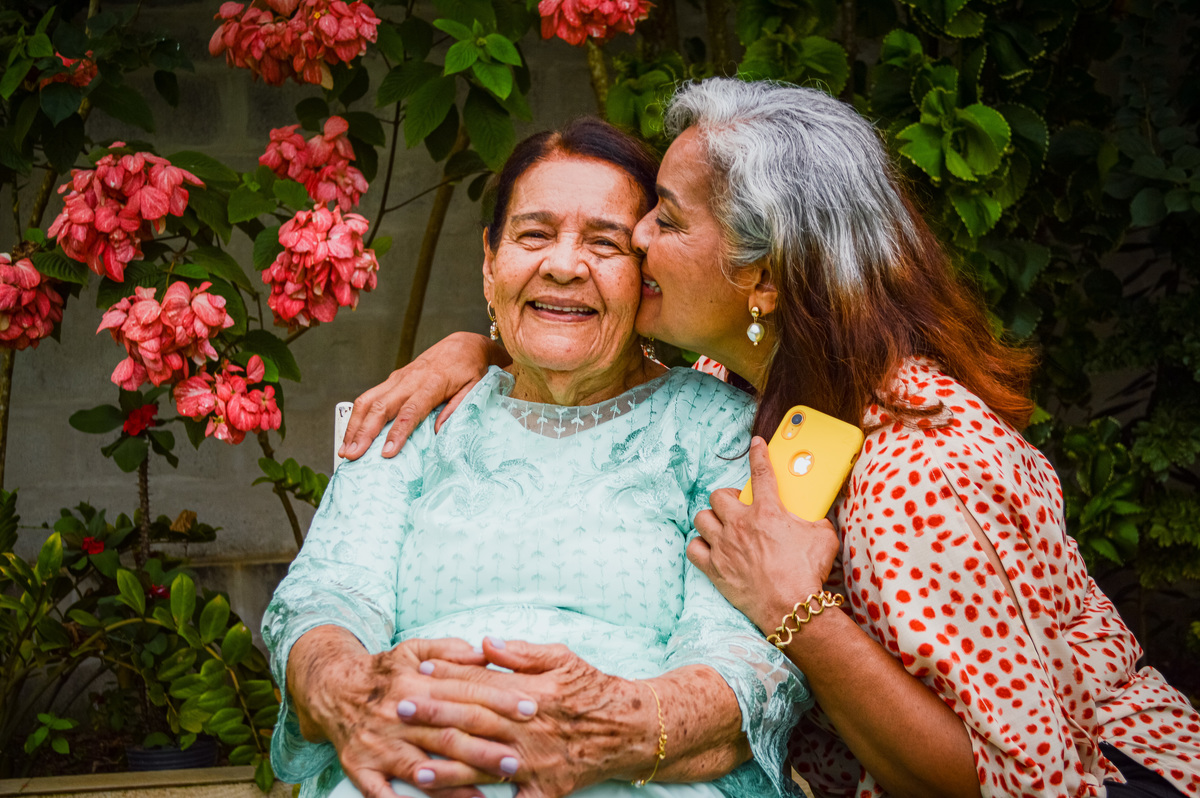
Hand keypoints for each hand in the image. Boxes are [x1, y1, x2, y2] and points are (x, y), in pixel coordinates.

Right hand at [289, 631, 536, 797]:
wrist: (332, 689)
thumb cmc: (384, 672)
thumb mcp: (414, 649)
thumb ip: (450, 650)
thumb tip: (486, 652)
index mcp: (417, 682)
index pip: (465, 693)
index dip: (499, 701)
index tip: (529, 710)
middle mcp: (399, 714)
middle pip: (448, 735)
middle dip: (485, 749)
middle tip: (517, 761)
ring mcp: (379, 745)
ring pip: (423, 767)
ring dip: (456, 784)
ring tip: (488, 793)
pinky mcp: (361, 768)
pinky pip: (383, 794)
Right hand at [339, 332, 504, 460]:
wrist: (463, 344)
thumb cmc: (471, 369)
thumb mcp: (475, 387)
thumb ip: (458, 407)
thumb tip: (439, 430)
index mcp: (432, 383)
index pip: (411, 410)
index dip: (397, 432)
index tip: (386, 452)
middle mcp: (410, 379)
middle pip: (381, 407)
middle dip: (364, 432)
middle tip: (353, 455)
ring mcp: (398, 378)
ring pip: (368, 400)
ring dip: (354, 425)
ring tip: (345, 450)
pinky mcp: (393, 379)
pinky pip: (369, 396)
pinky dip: (357, 415)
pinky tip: (351, 433)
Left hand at [394, 638, 653, 797]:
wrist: (631, 728)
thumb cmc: (594, 688)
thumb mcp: (563, 658)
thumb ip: (522, 653)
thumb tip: (484, 643)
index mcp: (534, 692)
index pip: (482, 682)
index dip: (449, 675)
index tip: (419, 669)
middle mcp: (531, 728)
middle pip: (476, 721)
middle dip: (436, 715)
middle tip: (401, 708)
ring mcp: (537, 762)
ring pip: (486, 766)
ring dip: (449, 769)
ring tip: (415, 768)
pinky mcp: (544, 789)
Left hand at [688, 436, 840, 633]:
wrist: (791, 606)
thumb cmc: (808, 572)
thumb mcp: (823, 537)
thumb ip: (816, 521)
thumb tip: (817, 518)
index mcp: (768, 511)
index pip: (761, 472)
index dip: (759, 454)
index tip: (756, 444)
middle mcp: (740, 524)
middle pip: (718, 495)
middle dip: (727, 497)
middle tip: (738, 506)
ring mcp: (724, 546)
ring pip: (701, 519)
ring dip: (711, 520)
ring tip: (722, 527)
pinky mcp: (714, 568)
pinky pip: (693, 548)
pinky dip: (699, 546)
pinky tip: (710, 549)